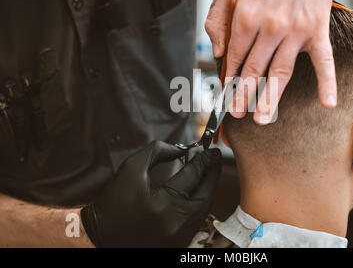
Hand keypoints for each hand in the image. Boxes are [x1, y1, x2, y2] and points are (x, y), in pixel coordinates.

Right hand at [81, 141, 221, 246]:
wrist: (99, 235)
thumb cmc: (114, 201)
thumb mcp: (131, 168)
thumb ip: (158, 151)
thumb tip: (183, 149)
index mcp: (163, 205)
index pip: (193, 177)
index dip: (203, 161)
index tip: (210, 150)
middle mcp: (175, 225)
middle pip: (205, 194)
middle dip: (211, 173)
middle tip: (213, 158)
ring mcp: (178, 238)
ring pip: (204, 208)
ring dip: (207, 188)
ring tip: (205, 171)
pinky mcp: (178, 244)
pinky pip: (196, 220)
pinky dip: (199, 203)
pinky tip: (196, 189)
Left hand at [205, 0, 335, 124]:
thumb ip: (217, 18)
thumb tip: (218, 52)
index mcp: (247, 15)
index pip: (234, 56)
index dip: (228, 77)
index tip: (225, 94)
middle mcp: (271, 26)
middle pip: (254, 69)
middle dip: (242, 95)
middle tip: (236, 114)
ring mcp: (296, 31)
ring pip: (281, 72)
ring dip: (270, 99)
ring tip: (262, 119)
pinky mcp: (317, 31)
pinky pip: (324, 62)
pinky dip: (327, 83)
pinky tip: (327, 103)